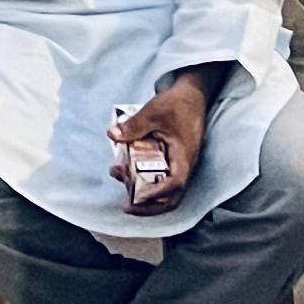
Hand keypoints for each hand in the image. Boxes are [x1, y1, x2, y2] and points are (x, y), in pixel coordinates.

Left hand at [107, 78, 209, 216]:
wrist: (191, 96)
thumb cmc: (177, 104)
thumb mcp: (153, 112)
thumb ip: (134, 125)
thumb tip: (112, 135)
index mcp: (184, 156)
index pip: (176, 183)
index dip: (158, 194)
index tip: (139, 197)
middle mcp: (184, 166)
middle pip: (172, 197)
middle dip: (149, 207)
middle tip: (127, 207)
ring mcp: (178, 165)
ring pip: (165, 191)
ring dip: (143, 193)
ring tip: (119, 178)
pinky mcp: (171, 161)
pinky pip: (160, 178)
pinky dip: (143, 179)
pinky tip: (125, 169)